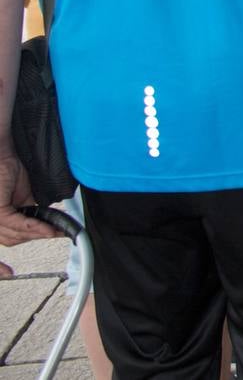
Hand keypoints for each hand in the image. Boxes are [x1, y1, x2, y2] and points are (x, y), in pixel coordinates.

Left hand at [0, 148, 58, 277]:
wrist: (4, 148)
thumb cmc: (11, 166)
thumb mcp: (24, 194)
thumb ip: (31, 210)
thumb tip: (48, 223)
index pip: (3, 239)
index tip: (9, 273)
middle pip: (12, 239)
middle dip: (35, 236)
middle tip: (58, 232)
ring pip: (14, 234)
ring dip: (37, 233)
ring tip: (56, 231)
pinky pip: (15, 224)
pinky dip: (33, 227)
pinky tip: (47, 228)